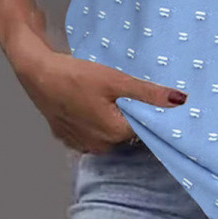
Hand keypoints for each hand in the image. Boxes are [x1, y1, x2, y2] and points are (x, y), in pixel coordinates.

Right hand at [9, 28, 187, 153]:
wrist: (37, 73)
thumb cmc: (76, 76)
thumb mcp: (117, 80)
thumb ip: (148, 93)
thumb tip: (180, 101)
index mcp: (114, 134)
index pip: (145, 129)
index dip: (152, 114)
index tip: (158, 101)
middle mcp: (99, 145)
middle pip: (127, 132)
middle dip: (133, 115)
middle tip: (134, 92)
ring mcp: (81, 143)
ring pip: (109, 133)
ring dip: (114, 118)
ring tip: (114, 95)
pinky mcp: (68, 136)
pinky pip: (92, 132)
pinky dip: (96, 120)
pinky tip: (95, 102)